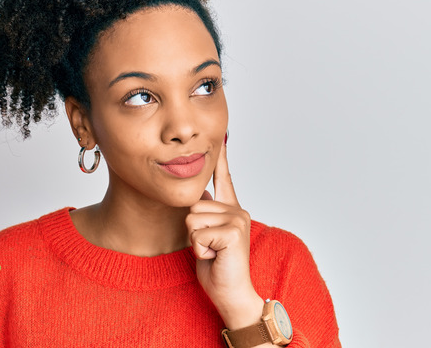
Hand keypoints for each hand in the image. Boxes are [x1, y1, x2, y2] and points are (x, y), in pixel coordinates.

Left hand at [186, 142, 264, 329]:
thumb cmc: (218, 267)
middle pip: (192, 206)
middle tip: (210, 248)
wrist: (231, 293)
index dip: (221, 157)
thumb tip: (199, 195)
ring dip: (196, 242)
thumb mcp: (207, 237)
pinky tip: (215, 257)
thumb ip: (205, 215)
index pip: (224, 178)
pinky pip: (197, 234)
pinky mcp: (233, 232)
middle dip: (193, 231)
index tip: (221, 136)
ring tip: (213, 252)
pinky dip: (200, 250)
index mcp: (231, 209)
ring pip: (192, 220)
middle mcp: (237, 210)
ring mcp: (237, 219)